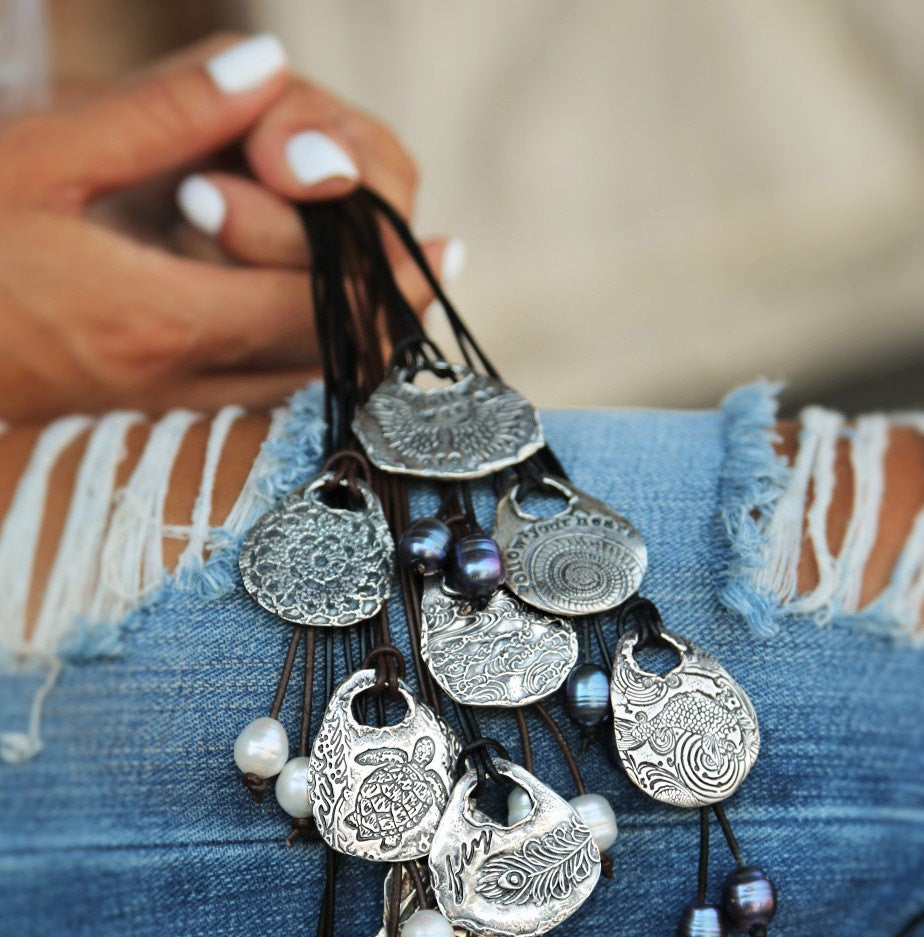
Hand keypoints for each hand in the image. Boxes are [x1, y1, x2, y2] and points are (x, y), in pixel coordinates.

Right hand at [0, 34, 453, 420]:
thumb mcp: (43, 156)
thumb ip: (163, 115)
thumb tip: (269, 69)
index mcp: (162, 319)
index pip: (319, 311)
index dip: (387, 279)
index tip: (443, 244)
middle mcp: (178, 379)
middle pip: (324, 360)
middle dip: (385, 308)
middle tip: (437, 257)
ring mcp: (161, 399)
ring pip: (293, 380)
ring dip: (349, 332)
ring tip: (401, 283)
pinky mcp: (144, 398)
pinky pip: (252, 383)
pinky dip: (299, 345)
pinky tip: (316, 307)